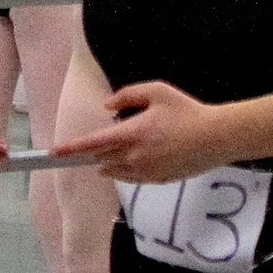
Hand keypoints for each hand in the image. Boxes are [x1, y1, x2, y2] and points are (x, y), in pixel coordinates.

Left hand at [59, 81, 224, 184]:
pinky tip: (137, 158)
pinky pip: (132, 178)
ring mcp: (147, 171)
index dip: (71, 148)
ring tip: (121, 147)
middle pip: (101, 159)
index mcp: (132, 134)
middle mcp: (135, 156)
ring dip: (109, 161)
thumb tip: (107, 106)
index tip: (54, 152)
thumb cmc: (187, 111)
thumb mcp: (157, 92)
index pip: (93, 143)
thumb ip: (127, 95)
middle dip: (93, 152)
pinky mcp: (158, 180)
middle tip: (94, 143)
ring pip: (115, 171)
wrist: (218, 137)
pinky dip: (126, 170)